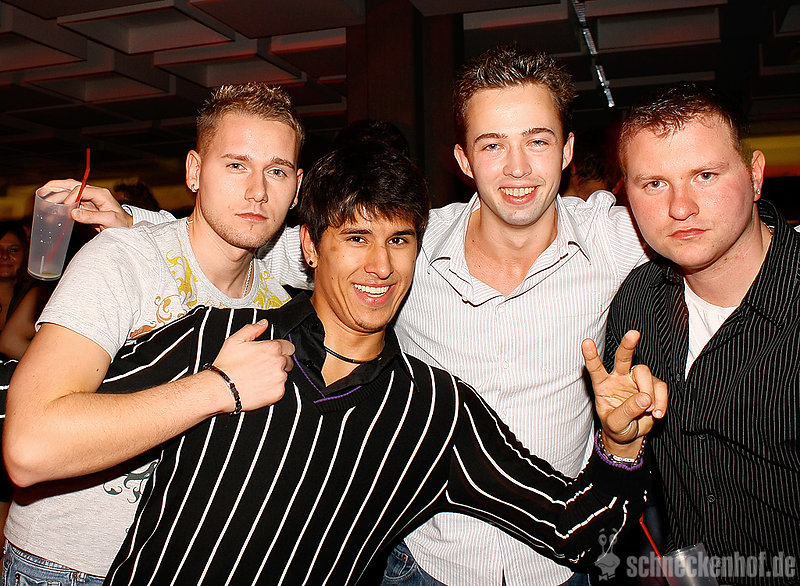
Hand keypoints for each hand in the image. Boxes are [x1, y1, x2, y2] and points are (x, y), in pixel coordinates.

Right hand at [36, 179, 133, 230]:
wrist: (126, 228)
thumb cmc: (121, 224)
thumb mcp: (109, 220)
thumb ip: (92, 217)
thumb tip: (74, 213)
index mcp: (101, 194)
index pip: (81, 190)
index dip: (71, 196)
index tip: (65, 206)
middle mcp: (94, 194)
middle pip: (72, 185)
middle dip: (57, 186)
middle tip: (43, 189)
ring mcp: (89, 199)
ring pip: (69, 192)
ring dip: (56, 193)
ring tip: (42, 194)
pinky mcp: (86, 207)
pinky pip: (71, 202)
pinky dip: (61, 202)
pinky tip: (51, 204)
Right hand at [210, 319, 294, 412]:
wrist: (221, 389)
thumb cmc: (226, 366)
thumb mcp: (235, 340)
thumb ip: (252, 329)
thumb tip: (263, 324)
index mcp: (272, 348)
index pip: (288, 346)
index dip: (280, 349)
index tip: (272, 354)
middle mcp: (279, 362)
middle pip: (288, 361)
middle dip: (278, 362)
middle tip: (262, 366)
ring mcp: (279, 378)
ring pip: (284, 375)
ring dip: (275, 376)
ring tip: (258, 377)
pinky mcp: (278, 393)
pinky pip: (280, 389)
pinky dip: (273, 389)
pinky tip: (259, 387)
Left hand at [582, 330, 667, 457]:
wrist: (630, 435)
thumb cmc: (617, 426)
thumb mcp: (616, 424)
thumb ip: (626, 412)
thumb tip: (644, 398)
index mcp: (602, 384)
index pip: (595, 368)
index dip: (591, 355)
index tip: (586, 342)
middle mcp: (618, 378)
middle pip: (623, 357)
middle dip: (628, 345)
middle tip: (634, 334)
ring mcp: (635, 380)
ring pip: (644, 373)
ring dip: (649, 392)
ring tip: (649, 411)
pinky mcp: (652, 386)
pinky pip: (660, 386)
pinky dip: (661, 400)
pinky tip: (657, 413)